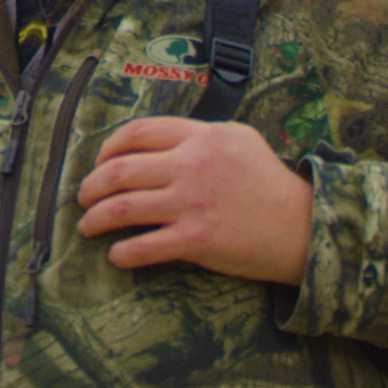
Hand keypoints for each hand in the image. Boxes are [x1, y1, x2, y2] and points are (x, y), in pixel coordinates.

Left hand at [75, 117, 312, 284]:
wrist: (303, 227)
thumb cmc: (270, 182)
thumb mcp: (239, 138)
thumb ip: (199, 133)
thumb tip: (161, 138)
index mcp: (199, 137)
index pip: (137, 133)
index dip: (108, 148)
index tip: (99, 162)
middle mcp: (190, 166)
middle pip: (120, 171)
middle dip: (91, 186)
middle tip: (83, 197)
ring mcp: (191, 203)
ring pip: (122, 208)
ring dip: (95, 219)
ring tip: (87, 225)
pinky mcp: (196, 240)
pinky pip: (143, 247)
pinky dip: (121, 253)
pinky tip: (116, 255)